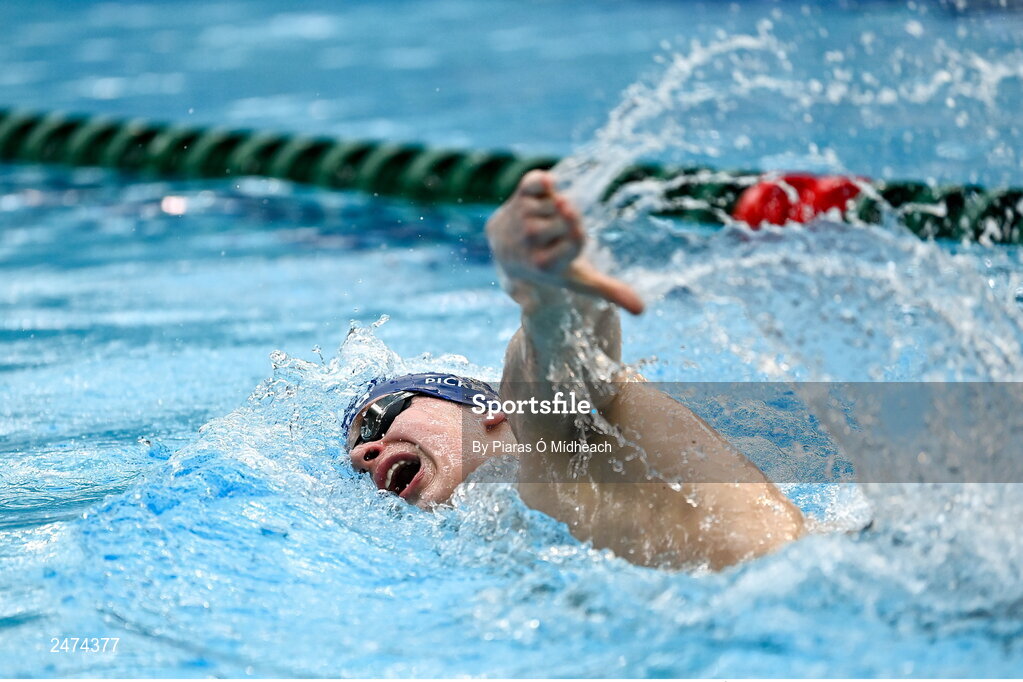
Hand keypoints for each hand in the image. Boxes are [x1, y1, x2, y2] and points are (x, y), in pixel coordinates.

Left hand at [485, 170, 643, 314]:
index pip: (575, 240)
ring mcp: (522, 218)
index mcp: (546, 264)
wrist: (508, 246)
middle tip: (556, 231)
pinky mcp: (518, 197)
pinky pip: (538, 181)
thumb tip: (641, 310)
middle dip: (570, 220)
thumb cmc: (551, 262)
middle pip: (568, 217)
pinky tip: (545, 190)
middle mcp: (530, 241)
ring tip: (545, 219)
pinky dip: (544, 181)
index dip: (578, 234)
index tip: (575, 236)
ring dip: (557, 207)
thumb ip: (609, 291)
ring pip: (558, 201)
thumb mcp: (578, 279)